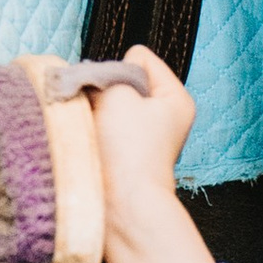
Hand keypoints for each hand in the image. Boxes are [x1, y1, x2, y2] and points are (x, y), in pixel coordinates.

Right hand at [90, 46, 211, 262]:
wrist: (121, 205)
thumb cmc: (127, 147)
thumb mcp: (118, 91)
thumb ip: (106, 71)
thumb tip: (92, 80)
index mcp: (175, 98)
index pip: (139, 58)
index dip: (118, 69)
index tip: (114, 95)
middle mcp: (163, 116)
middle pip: (123, 81)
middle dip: (104, 91)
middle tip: (99, 113)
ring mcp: (142, 137)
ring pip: (107, 104)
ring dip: (93, 111)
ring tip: (92, 129)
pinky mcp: (122, 154)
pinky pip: (101, 127)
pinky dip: (91, 130)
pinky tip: (87, 141)